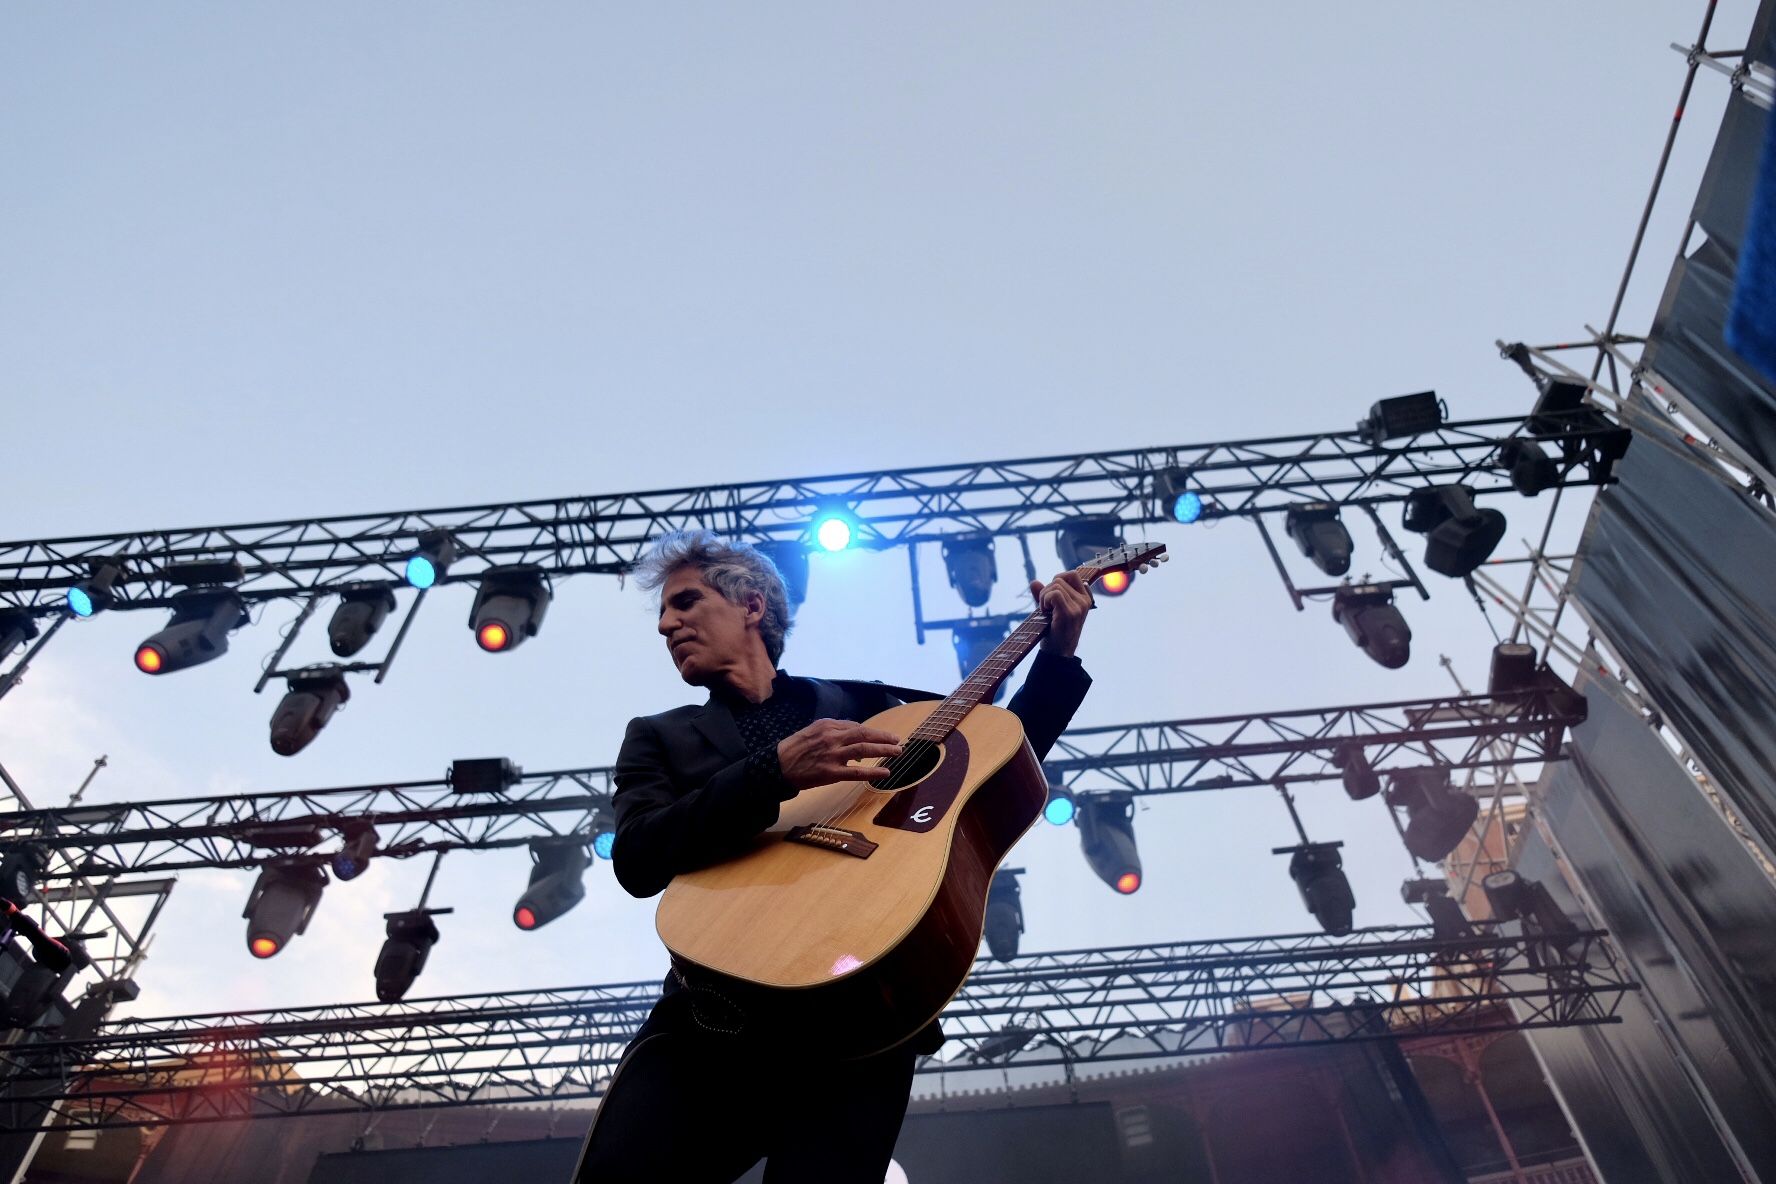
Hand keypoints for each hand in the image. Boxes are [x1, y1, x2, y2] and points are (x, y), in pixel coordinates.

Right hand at [776, 719, 904, 789]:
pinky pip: (857, 772)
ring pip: (865, 749)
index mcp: (828, 725)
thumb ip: (833, 731)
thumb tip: (855, 736)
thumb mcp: (812, 731)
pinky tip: (886, 772)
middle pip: (865, 734)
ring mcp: (833, 755)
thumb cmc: (795, 749)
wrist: (777, 765)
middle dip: (884, 737)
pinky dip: (874, 771)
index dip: (873, 732)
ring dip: (884, 750)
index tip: (883, 736)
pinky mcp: (831, 772)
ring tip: (897, 752)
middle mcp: (832, 737)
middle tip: (898, 741)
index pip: (856, 726)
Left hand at [1032, 571, 1091, 656]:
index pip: (1072, 574)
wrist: (1058, 654)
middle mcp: (1084, 601)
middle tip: (1045, 607)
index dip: (1056, 580)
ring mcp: (1079, 607)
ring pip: (1055, 584)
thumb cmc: (1054, 632)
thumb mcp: (1050, 610)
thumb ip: (1044, 595)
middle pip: (1059, 578)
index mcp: (1084, 599)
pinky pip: (1054, 594)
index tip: (1052, 597)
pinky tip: (1045, 612)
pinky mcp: (1070, 613)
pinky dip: (1044, 600)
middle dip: (1046, 589)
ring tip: (1045, 612)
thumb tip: (1034, 582)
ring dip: (1043, 597)